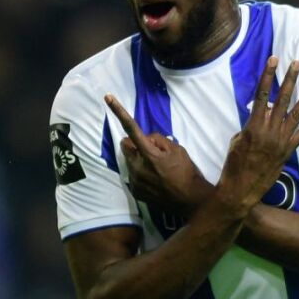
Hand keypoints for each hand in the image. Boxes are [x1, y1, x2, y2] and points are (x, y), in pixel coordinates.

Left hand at [104, 96, 213, 216]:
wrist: (191, 201)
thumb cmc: (187, 172)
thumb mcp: (178, 150)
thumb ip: (159, 140)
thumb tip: (147, 139)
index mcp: (149, 154)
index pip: (131, 128)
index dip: (119, 112)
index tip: (107, 97)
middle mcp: (137, 167)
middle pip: (126, 146)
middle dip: (135, 144)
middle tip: (152, 151)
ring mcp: (135, 181)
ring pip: (130, 161)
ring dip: (139, 160)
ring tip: (157, 169)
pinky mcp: (135, 192)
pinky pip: (133, 176)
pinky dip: (141, 173)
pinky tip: (155, 180)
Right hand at [218, 56, 298, 211]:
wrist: (241, 188)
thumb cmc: (234, 164)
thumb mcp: (237, 139)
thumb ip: (251, 124)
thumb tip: (262, 114)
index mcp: (253, 126)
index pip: (262, 95)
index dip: (267, 76)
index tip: (273, 60)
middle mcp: (270, 131)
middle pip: (282, 99)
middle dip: (290, 79)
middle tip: (297, 62)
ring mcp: (281, 141)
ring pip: (297, 113)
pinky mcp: (288, 151)